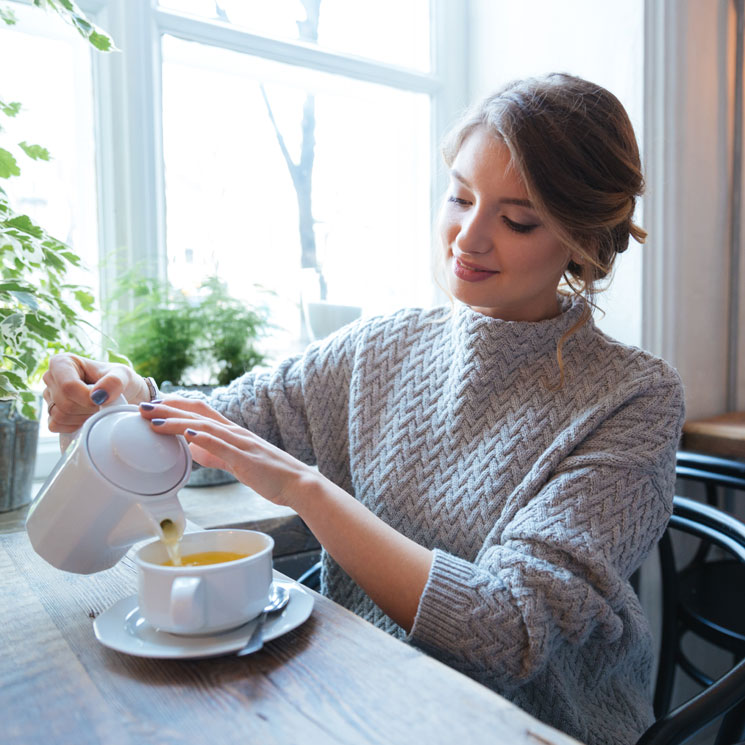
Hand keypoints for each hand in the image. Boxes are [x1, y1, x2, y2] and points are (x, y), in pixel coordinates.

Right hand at [43, 353, 148, 432]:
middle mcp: (50, 377)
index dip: (87, 398)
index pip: (68, 386)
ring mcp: (48, 396)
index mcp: (63, 362)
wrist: (123, 395)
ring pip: (60, 416)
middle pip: (65, 404)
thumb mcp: (123, 375)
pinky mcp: (50, 414)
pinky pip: (56, 425)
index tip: (103, 399)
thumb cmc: (119, 380)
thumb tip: (98, 395)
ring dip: (84, 418)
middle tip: (103, 404)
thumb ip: (115, 381)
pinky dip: (74, 426)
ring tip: (97, 408)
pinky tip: (86, 417)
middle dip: (88, 409)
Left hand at [138, 397, 317, 507]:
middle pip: (197, 414)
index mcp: (233, 432)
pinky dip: (204, 439)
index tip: (153, 405)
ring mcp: (240, 444)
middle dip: (169, 409)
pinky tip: (188, 435)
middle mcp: (235, 432)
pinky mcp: (245, 459)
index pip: (201, 410)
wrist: (297, 483)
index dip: (176, 405)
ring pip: (204, 427)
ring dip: (177, 422)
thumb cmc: (269, 474)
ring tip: (154, 420)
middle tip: (142, 407)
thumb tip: (193, 448)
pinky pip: (222, 447)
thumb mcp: (236, 460)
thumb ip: (214, 453)